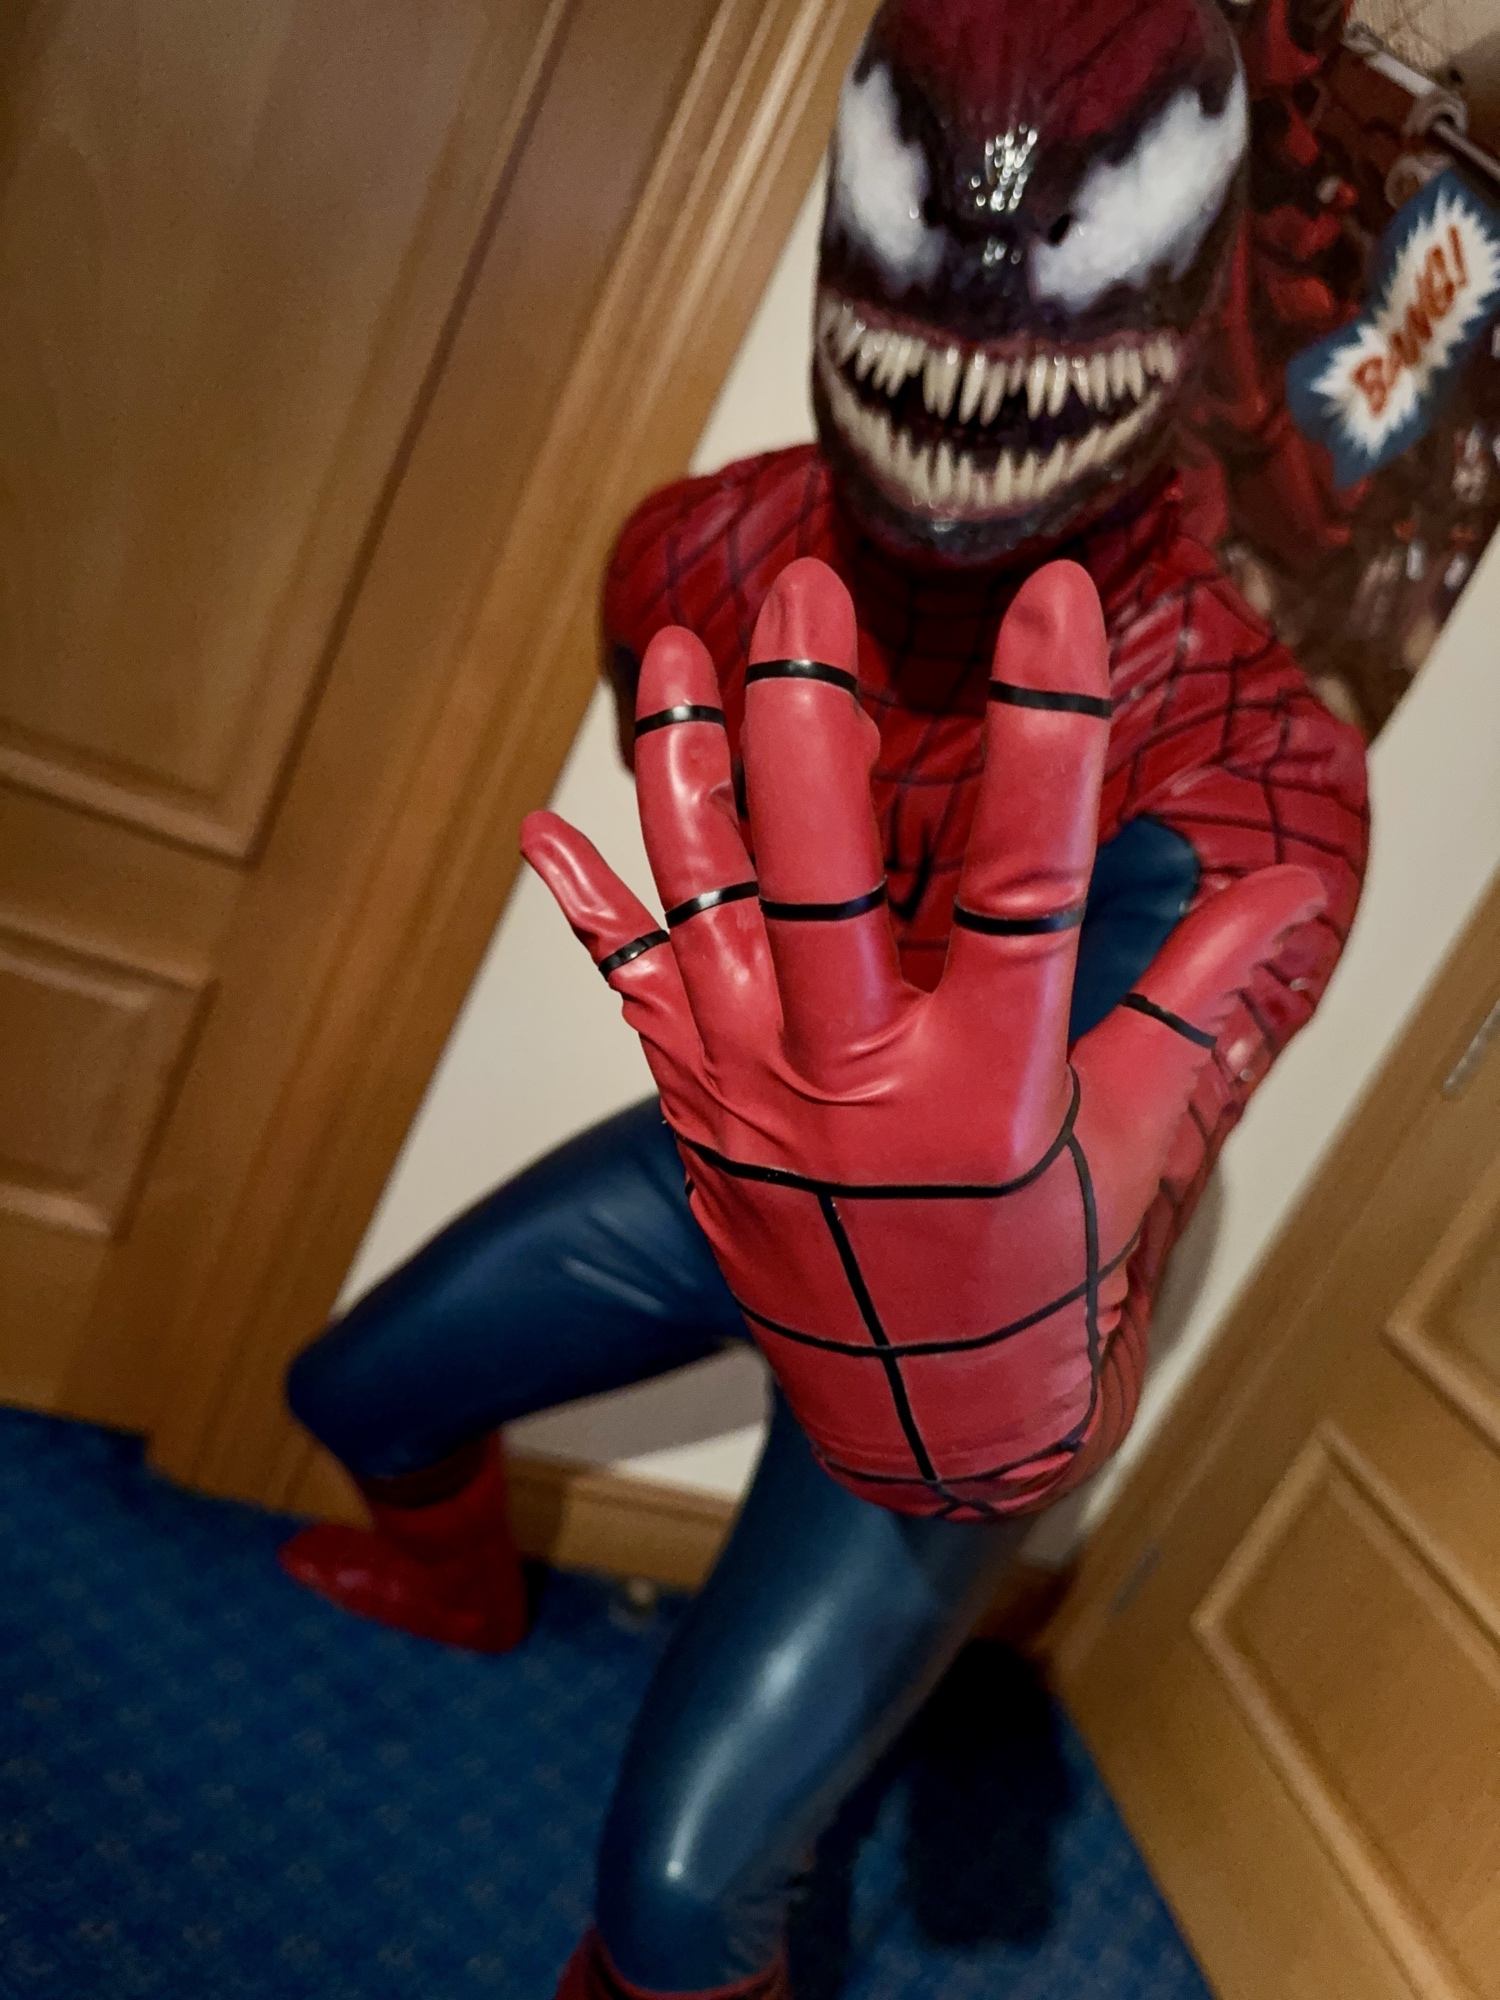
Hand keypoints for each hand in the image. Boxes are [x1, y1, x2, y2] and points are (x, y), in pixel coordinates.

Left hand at [523, 558, 1322, 1516]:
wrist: (921, 1408)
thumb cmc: (1037, 1274)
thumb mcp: (1132, 1135)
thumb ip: (1193, 998)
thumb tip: (1285, 891)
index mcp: (988, 1086)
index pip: (1031, 882)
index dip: (1048, 733)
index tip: (1054, 605)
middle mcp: (855, 1084)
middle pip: (818, 874)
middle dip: (805, 717)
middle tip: (802, 592)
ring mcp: (756, 1096)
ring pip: (701, 907)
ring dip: (679, 771)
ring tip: (673, 652)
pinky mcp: (698, 1111)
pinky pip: (631, 988)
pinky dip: (591, 906)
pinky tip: (546, 828)